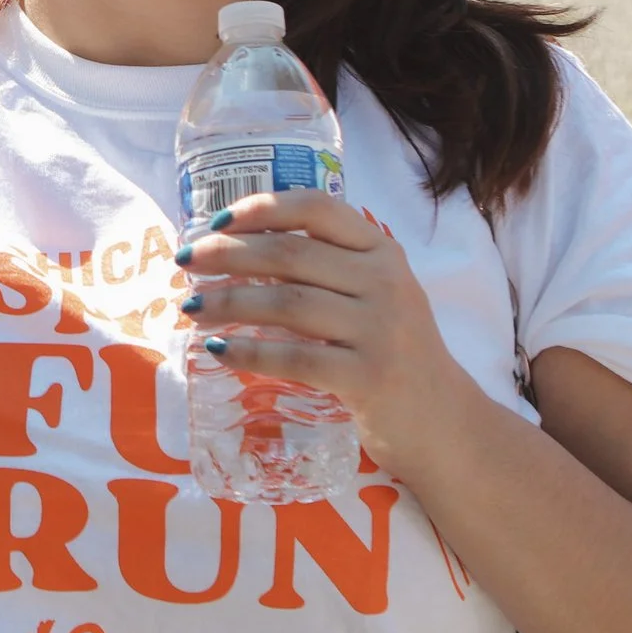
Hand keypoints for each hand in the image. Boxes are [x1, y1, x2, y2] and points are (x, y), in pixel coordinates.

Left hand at [175, 189, 474, 480]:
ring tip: (192, 307)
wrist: (444, 424)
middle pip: (290, 253)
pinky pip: (296, 358)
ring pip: (287, 302)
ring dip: (229, 301)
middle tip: (187, 262)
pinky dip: (250, 351)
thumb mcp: (374, 294)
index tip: (217, 220)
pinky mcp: (369, 378)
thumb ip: (327, 265)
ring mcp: (380, 330)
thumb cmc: (393, 351)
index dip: (262, 208)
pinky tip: (218, 350)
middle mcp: (385, 282)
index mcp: (382, 251)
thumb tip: (234, 245)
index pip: (317, 208)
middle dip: (228, 253)